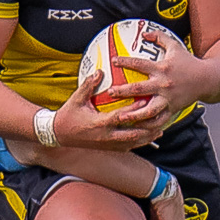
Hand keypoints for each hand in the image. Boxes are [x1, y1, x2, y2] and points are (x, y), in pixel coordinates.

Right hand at [51, 71, 170, 150]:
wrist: (59, 134)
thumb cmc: (68, 115)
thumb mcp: (76, 99)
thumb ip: (88, 85)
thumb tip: (100, 71)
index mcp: (99, 124)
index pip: (120, 117)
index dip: (134, 110)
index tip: (145, 100)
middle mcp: (106, 137)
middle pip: (133, 134)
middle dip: (148, 127)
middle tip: (160, 117)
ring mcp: (109, 144)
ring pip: (133, 143)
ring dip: (148, 136)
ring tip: (160, 128)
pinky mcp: (109, 148)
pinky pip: (129, 146)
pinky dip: (141, 142)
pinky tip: (149, 136)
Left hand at [107, 31, 207, 126]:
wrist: (207, 79)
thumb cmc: (188, 62)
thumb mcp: (175, 46)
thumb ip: (159, 37)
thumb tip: (144, 33)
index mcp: (162, 69)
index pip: (140, 64)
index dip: (126, 61)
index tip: (113, 61)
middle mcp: (163, 85)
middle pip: (140, 89)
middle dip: (123, 91)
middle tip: (110, 92)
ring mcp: (168, 99)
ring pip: (149, 110)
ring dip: (133, 114)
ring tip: (120, 117)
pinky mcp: (172, 110)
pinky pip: (159, 120)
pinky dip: (148, 126)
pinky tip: (137, 128)